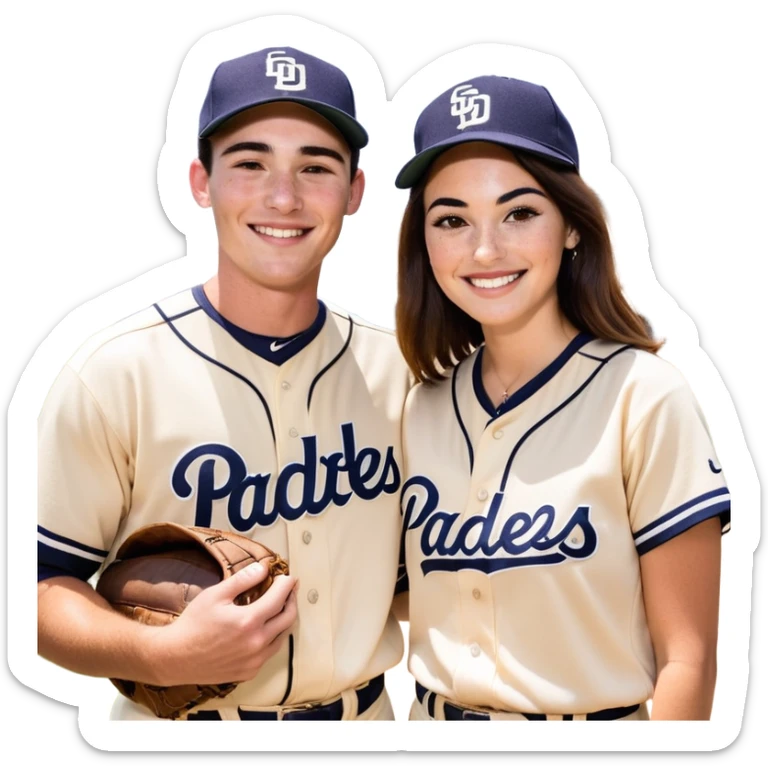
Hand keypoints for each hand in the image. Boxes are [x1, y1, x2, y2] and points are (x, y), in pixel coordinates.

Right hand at [147, 562, 297, 685]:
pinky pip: (270, 653)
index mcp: (249, 622)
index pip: (279, 598)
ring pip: (282, 637)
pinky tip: (265, 628)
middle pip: (288, 618)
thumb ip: (242, 580)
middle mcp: (256, 643)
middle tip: (290, 589)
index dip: (287, 584)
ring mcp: (254, 661)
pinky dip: (273, 638)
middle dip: (292, 600)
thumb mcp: (215, 595)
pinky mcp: (249, 672)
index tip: (288, 577)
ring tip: (279, 606)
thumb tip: (263, 569)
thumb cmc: (193, 624)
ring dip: (284, 620)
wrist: (174, 658)